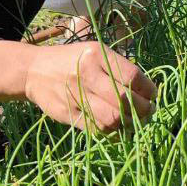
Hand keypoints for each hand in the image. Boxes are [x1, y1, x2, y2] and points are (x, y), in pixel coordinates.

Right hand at [24, 43, 156, 131]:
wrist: (33, 71)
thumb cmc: (74, 61)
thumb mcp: (97, 53)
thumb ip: (120, 68)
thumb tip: (149, 92)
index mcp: (97, 55)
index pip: (132, 77)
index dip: (148, 90)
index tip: (153, 95)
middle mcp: (86, 74)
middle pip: (123, 100)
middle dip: (143, 109)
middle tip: (149, 111)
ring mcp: (74, 95)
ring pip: (111, 118)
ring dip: (129, 123)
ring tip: (136, 120)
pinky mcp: (66, 114)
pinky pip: (96, 130)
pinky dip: (113, 132)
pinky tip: (119, 128)